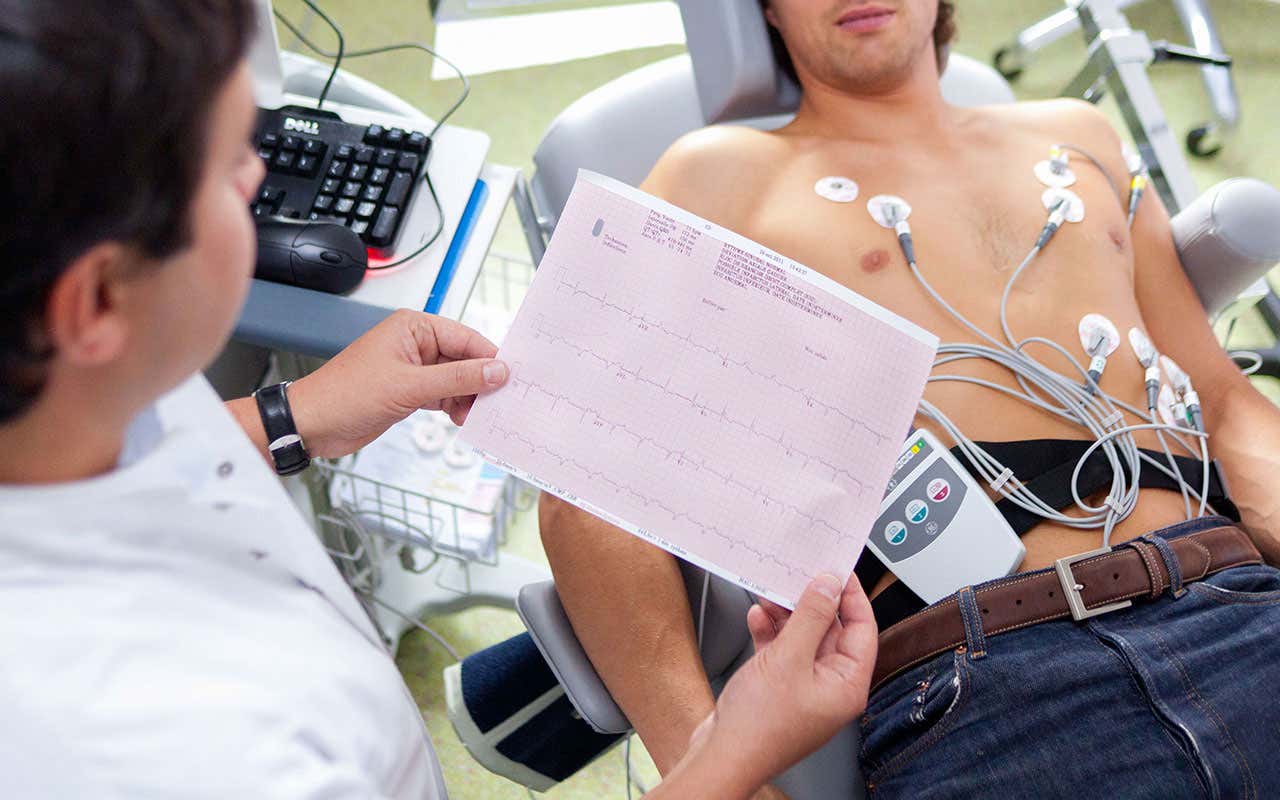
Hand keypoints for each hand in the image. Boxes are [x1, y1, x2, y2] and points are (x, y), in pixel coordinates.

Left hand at [288, 310, 507, 458]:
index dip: (489, 358)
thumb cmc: (346, 394)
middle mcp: (415, 343)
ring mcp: (413, 368)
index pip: (465, 337)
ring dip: (468, 398)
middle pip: (464, 359)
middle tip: (497, 402)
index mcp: (413, 327)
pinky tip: (461, 419)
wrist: (314, 424)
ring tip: (474, 416)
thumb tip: (496, 371)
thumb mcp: (409, 387)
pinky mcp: (410, 391)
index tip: (511, 378)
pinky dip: (455, 407)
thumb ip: (457, 379)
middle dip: (480, 381)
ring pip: (456, 380)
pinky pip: (444, 394)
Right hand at [685, 573, 877, 793]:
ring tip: (770, 596)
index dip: (852, 597)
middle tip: (797, 576)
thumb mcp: (788, 659)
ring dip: (786, 615)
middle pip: (831, 631)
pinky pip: (782, 650)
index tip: (838, 570)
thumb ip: (811, 617)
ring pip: (803, 638)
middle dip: (811, 603)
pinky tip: (757, 619)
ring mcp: (804, 687)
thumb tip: (829, 585)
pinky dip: (770, 632)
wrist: (722, 756)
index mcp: (847, 685)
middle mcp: (830, 687)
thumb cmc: (758, 727)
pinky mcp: (779, 687)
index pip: (862, 629)